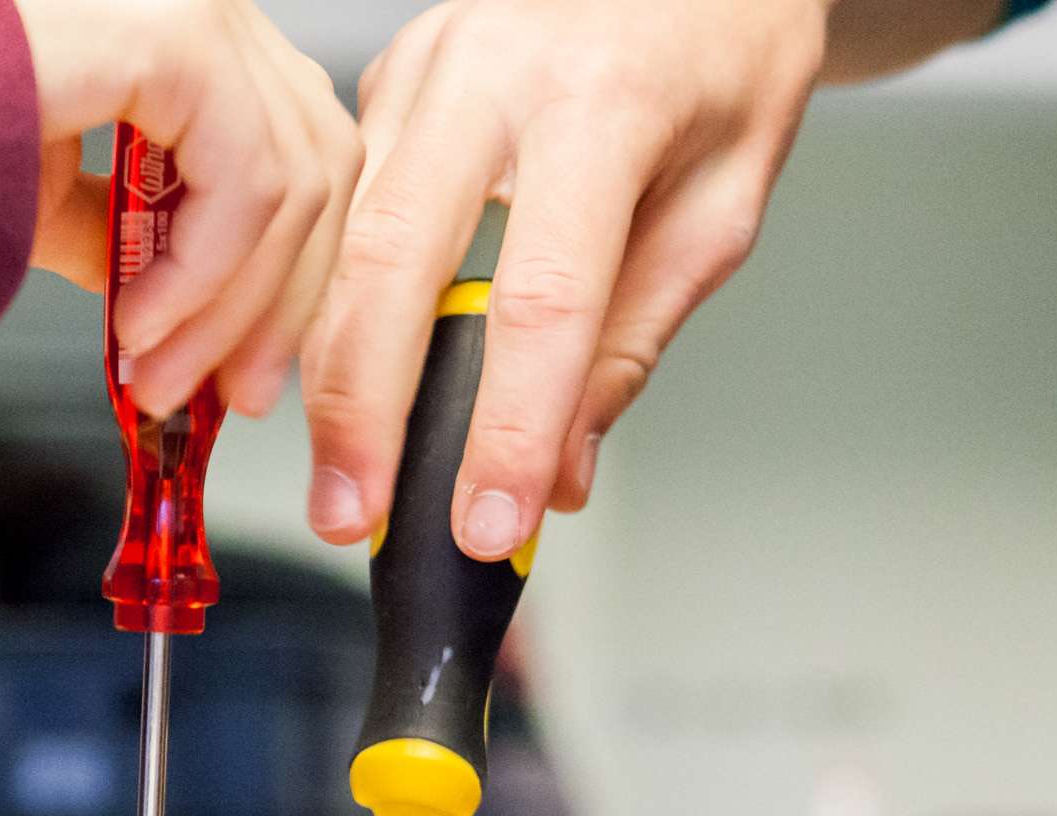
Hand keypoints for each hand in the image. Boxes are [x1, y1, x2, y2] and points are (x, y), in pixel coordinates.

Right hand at [15, 0, 362, 416]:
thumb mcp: (41, 195)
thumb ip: (120, 232)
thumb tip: (168, 301)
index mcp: (176, 31)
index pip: (292, 143)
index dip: (288, 271)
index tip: (243, 375)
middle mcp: (197, 4)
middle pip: (319, 158)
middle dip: (280, 303)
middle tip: (224, 400)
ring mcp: (193, 6)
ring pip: (296, 180)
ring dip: (231, 312)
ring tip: (157, 378)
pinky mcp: (174, 31)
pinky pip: (248, 178)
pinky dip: (207, 274)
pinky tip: (143, 326)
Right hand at [300, 0, 826, 556]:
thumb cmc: (721, 52)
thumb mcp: (721, 202)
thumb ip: (632, 340)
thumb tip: (563, 469)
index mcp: (600, 102)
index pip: (539, 299)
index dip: (505, 428)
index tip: (487, 522)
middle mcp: (492, 71)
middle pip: (392, 265)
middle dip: (363, 411)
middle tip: (353, 515)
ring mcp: (422, 66)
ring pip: (346, 243)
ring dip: (334, 374)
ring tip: (343, 480)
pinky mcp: (386, 78)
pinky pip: (346, 214)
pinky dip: (340, 309)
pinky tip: (349, 381)